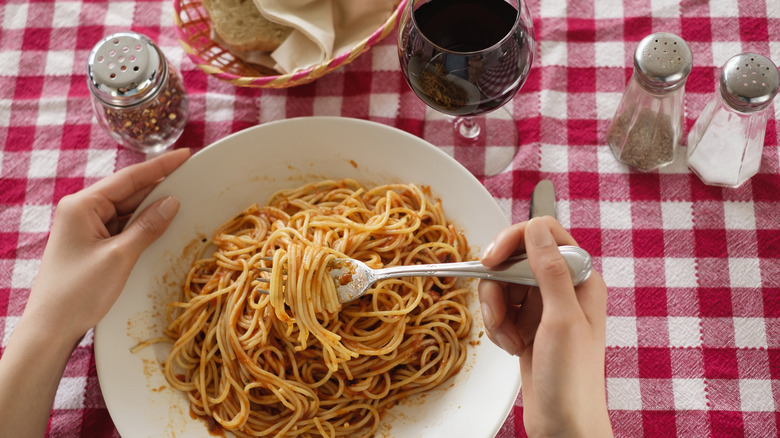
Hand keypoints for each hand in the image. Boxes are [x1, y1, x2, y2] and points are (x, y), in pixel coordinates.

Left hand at [26, 148, 190, 342]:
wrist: (51, 327)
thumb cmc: (79, 290)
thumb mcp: (120, 256)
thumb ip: (147, 226)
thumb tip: (172, 202)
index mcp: (82, 205)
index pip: (128, 178)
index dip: (160, 166)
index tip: (186, 155)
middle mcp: (81, 210)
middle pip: (128, 191)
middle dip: (158, 185)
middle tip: (190, 176)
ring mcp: (86, 228)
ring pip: (126, 210)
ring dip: (151, 207)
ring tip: (183, 198)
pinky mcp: (91, 244)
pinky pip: (122, 226)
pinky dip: (142, 225)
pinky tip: (162, 223)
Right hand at [478, 216, 611, 436]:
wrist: (564, 424)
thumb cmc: (573, 380)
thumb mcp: (561, 319)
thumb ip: (550, 270)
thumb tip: (536, 228)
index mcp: (580, 278)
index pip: (543, 234)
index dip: (513, 241)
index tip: (491, 260)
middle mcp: (562, 288)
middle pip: (514, 260)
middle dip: (498, 287)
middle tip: (497, 311)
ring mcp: (543, 307)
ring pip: (502, 285)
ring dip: (495, 312)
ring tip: (508, 338)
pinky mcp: (527, 324)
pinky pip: (499, 309)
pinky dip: (497, 327)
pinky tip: (511, 347)